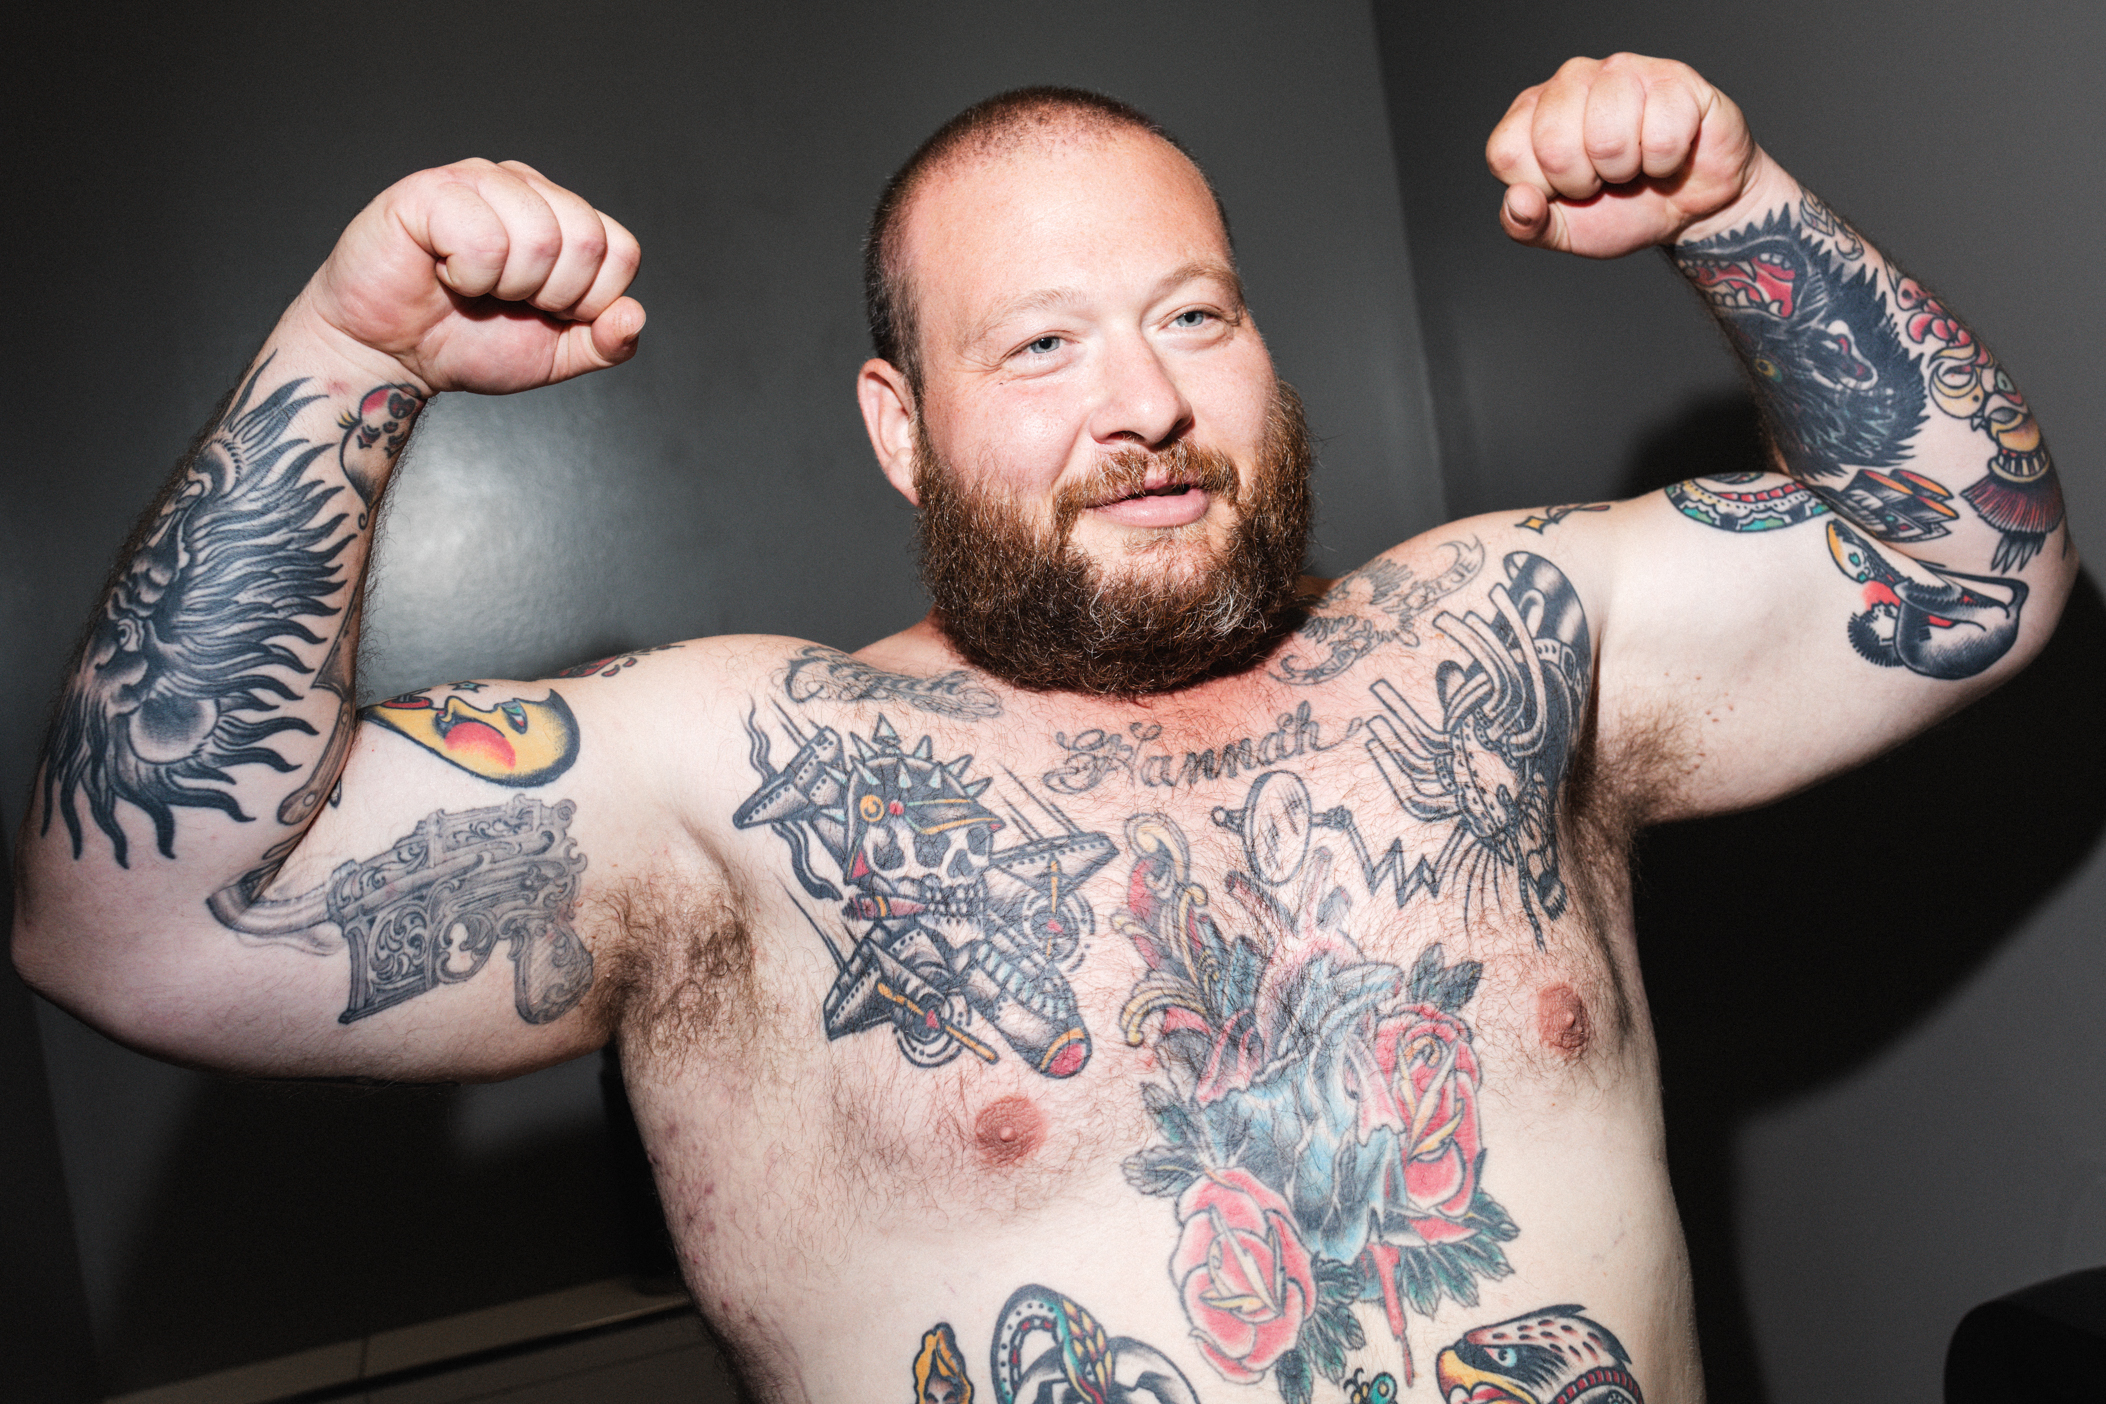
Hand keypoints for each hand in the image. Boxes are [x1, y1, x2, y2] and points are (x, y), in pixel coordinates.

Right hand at [287, 159, 644, 393]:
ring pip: (541, 238)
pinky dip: (465, 276)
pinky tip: (441, 270)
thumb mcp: (555, 354)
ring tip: (470, 285)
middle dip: (551, 295)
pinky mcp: (431, 188)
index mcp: (561, 217)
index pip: (621, 249)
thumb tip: (634, 316)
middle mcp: (526, 188)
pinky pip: (485, 238)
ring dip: (505, 286)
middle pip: (588, 240)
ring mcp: (479, 179)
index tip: (544, 311)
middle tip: (504, 300)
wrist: (390, 356)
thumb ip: (605, 342)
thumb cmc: (464, 343)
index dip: (589, 300)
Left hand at [1486, 54, 1783, 257]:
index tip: (1567, 188)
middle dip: (1585, 182)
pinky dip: (1666, 162)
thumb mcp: (1563, 231)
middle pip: (1554, 145)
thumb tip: (1517, 201)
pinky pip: (1661, 136)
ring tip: (1637, 162)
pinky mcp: (1672, 78)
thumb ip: (1526, 225)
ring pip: (1607, 138)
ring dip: (1627, 169)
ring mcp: (1621, 72)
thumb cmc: (1622, 209)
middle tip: (1607, 177)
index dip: (1541, 188)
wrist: (1689, 210)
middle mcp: (1570, 80)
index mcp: (1531, 113)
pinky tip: (1667, 152)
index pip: (1506, 152)